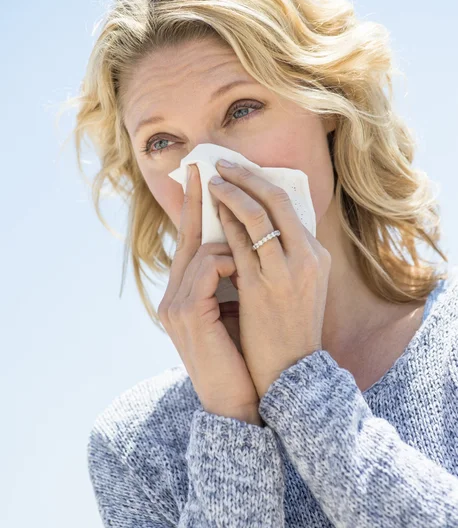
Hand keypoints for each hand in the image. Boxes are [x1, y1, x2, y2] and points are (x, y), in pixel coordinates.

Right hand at [158, 163, 262, 424]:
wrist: (238, 399)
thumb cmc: (244, 352)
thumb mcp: (238, 306)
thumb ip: (235, 274)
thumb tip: (252, 240)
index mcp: (187, 291)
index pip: (189, 238)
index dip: (193, 203)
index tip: (200, 171)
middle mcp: (174, 293)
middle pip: (188, 233)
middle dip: (202, 197)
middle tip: (211, 164)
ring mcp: (175, 303)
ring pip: (202, 246)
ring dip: (231, 236)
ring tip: (250, 240)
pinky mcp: (185, 313)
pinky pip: (208, 266)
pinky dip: (230, 260)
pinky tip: (246, 269)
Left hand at [208, 160, 330, 399]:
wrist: (291, 371)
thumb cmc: (290, 326)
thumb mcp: (301, 285)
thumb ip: (287, 253)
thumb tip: (261, 221)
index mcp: (318, 255)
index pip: (290, 205)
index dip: (262, 182)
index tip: (242, 169)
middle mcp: (307, 257)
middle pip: (276, 199)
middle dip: (246, 175)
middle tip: (222, 162)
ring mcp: (285, 271)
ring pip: (255, 215)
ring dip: (230, 192)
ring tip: (211, 179)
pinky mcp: (260, 287)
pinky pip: (237, 242)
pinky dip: (223, 221)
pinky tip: (210, 210)